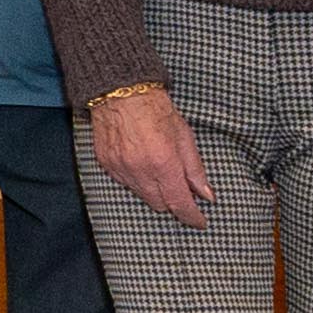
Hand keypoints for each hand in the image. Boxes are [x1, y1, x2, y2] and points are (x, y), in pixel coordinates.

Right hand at [87, 89, 208, 223]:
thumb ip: (195, 169)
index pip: (180, 202)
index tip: (199, 221)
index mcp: (163, 162)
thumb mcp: (184, 136)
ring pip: (142, 196)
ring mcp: (120, 169)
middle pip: (160, 204)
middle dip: (173, 201)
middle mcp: (140, 170)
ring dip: (154, 191)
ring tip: (159, 171)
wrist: (120, 91)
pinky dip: (137, 181)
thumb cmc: (155, 108)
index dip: (192, 216)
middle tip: (181, 189)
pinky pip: (125, 184)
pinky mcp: (106, 165)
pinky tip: (141, 164)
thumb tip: (206, 194)